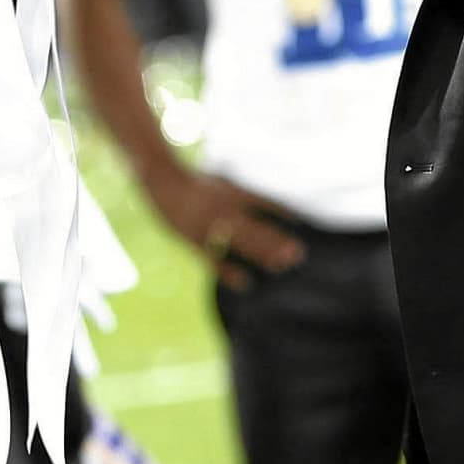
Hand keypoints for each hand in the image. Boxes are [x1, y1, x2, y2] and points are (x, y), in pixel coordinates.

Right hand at [148, 167, 305, 290]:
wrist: (163, 179)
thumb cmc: (192, 180)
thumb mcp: (220, 181)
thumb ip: (238, 193)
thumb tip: (258, 204)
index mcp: (233, 193)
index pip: (264, 202)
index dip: (282, 213)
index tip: (300, 222)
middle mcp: (226, 210)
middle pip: (257, 228)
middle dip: (277, 241)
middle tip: (298, 254)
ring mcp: (211, 226)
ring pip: (242, 244)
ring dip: (262, 254)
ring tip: (282, 266)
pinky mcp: (195, 241)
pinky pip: (215, 259)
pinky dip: (230, 273)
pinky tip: (246, 283)